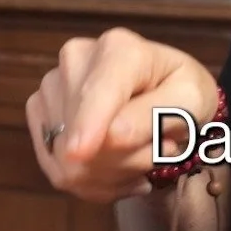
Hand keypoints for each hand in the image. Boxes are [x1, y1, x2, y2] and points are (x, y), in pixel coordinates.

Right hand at [25, 27, 220, 203]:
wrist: (164, 94)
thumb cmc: (182, 93)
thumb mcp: (190, 101)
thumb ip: (157, 115)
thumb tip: (112, 135)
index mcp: (120, 49)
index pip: (100, 91)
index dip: (88, 123)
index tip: (80, 153)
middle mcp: (76, 59)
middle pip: (83, 133)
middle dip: (124, 160)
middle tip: (160, 153)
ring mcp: (52, 85)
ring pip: (66, 157)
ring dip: (110, 174)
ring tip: (141, 159)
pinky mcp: (39, 112)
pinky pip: (56, 168)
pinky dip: (92, 181)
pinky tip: (118, 167)